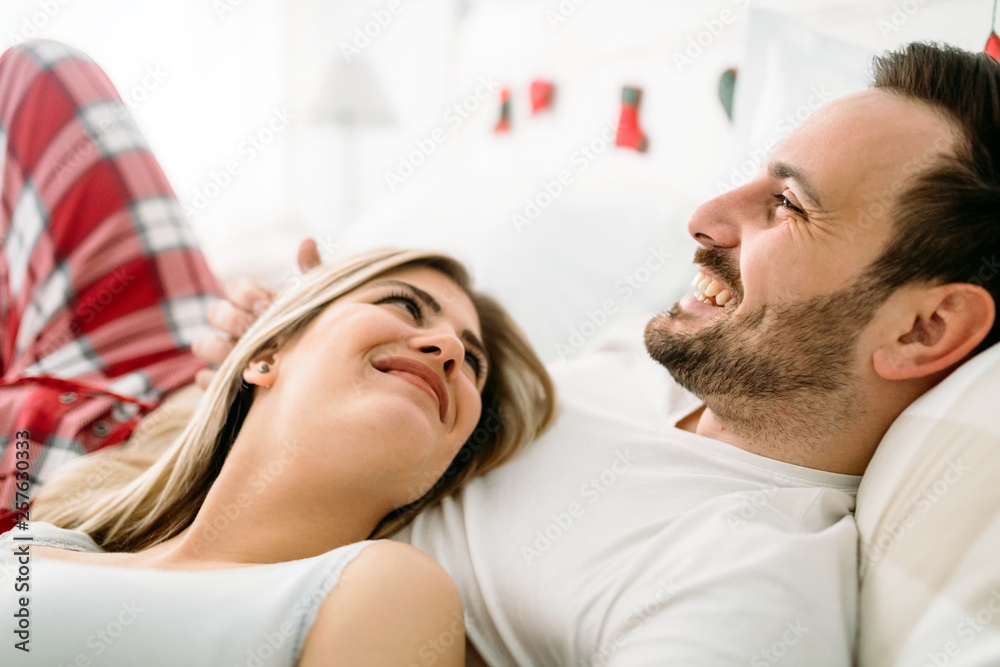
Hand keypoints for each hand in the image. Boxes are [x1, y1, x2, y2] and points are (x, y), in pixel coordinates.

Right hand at [192, 238, 321, 388]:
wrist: (319, 367)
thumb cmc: (313, 327)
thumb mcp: (315, 301)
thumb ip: (311, 273)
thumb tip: (308, 242)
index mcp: (253, 301)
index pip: (234, 287)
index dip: (247, 295)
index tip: (268, 306)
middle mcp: (234, 325)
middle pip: (214, 312)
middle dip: (235, 321)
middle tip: (259, 333)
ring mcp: (226, 353)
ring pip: (202, 344)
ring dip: (219, 349)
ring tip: (247, 358)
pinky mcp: (224, 381)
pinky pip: (204, 380)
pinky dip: (213, 381)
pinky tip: (238, 382)